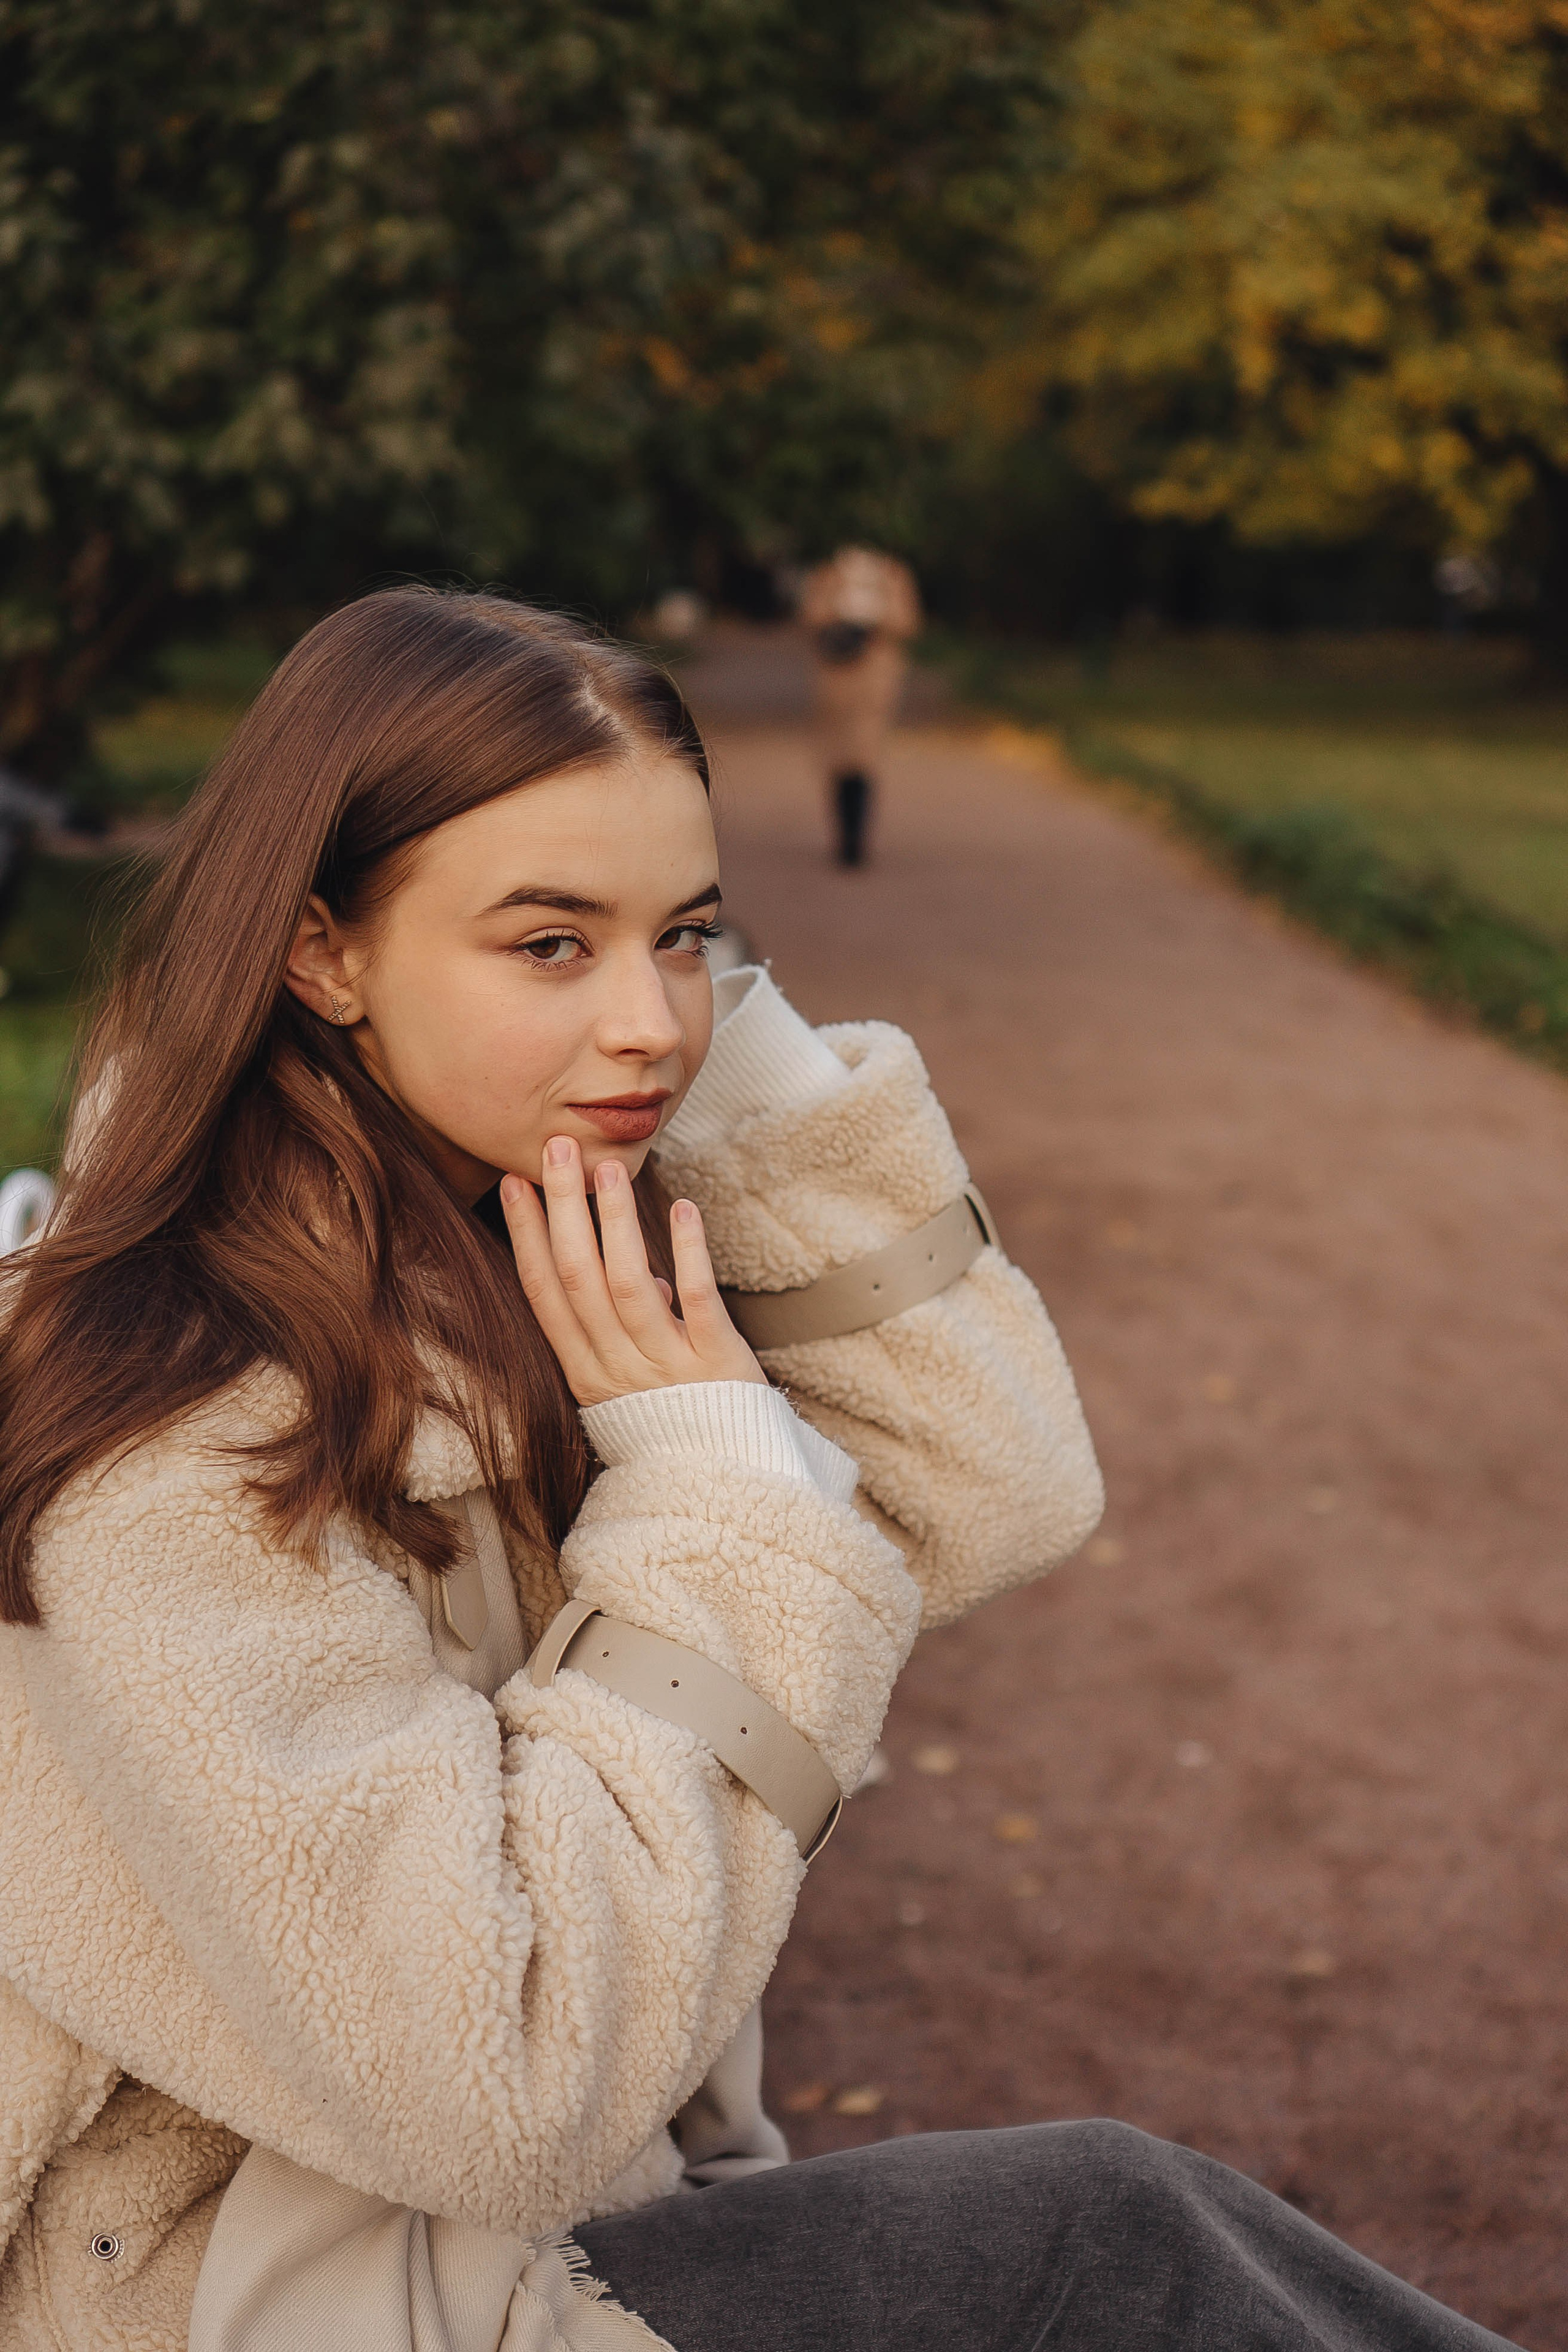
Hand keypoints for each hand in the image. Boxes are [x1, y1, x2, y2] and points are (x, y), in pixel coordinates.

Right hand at [499, 1138, 766, 1405]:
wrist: (729, 1486)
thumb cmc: (678, 1427)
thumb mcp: (633, 1386)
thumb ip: (627, 1331)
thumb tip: (649, 1279)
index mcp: (586, 1372)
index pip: (545, 1294)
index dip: (527, 1237)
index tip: (514, 1184)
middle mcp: (617, 1368)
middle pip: (579, 1279)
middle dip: (564, 1209)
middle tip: (556, 1150)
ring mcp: (665, 1366)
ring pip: (628, 1284)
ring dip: (615, 1222)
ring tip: (609, 1167)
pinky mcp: (716, 1364)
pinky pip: (697, 1301)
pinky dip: (689, 1253)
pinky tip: (683, 1208)